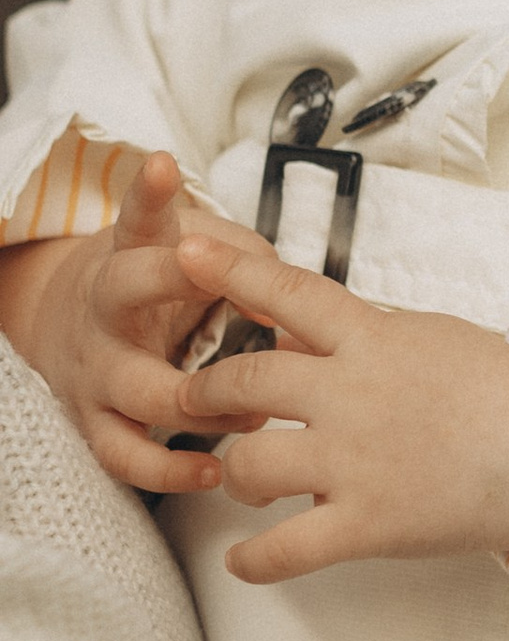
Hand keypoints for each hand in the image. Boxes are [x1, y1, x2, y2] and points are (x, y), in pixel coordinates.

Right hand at [0, 152, 266, 496]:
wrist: (78, 323)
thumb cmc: (162, 281)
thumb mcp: (198, 247)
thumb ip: (248, 259)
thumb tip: (299, 295)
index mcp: (130, 256)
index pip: (137, 217)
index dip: (150, 194)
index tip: (165, 169)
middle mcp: (104, 309)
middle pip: (123, 293)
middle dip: (170, 289)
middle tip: (227, 290)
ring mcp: (96, 369)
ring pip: (136, 391)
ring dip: (200, 405)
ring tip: (252, 410)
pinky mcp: (96, 422)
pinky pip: (124, 456)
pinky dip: (167, 471)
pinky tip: (212, 472)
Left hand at [172, 234, 508, 584]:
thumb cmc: (503, 393)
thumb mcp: (431, 339)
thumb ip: (362, 337)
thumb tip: (300, 335)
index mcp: (374, 341)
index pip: (290, 293)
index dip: (232, 269)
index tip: (187, 250)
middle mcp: (353, 396)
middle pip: (245, 381)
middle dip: (207, 392)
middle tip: (198, 401)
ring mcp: (356, 462)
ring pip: (250, 465)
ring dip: (233, 474)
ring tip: (242, 479)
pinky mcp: (368, 524)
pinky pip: (284, 549)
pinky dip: (252, 561)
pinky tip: (243, 561)